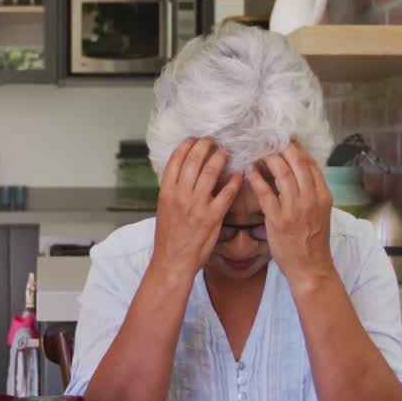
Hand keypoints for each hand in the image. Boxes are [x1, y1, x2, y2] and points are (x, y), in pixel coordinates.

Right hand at [151, 138, 244, 277]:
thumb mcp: (163, 208)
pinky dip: (234, 181)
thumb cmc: (169, 236)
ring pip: (211, 172)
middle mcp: (181, 195)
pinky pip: (227, 193)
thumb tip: (182, 171)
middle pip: (194, 160)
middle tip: (213, 142)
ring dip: (220, 158)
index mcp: (166, 191)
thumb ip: (173, 189)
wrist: (173, 260)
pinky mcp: (213, 217)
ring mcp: (197, 205)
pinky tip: (238, 175)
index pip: (176, 159)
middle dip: (205, 146)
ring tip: (225, 153)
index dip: (187, 145)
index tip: (194, 140)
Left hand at [248, 141, 336, 291]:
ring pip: (282, 173)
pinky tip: (250, 172)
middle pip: (297, 163)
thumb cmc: (312, 241)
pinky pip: (266, 193)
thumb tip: (298, 174)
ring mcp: (295, 208)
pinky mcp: (279, 219)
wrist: (311, 267)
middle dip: (282, 148)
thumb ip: (311, 193)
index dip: (297, 149)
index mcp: (323, 195)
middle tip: (269, 140)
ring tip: (258, 152)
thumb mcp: (319, 212)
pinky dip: (257, 179)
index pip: (310, 164)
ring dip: (269, 159)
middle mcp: (311, 198)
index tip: (285, 140)